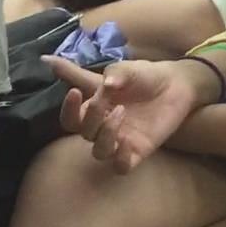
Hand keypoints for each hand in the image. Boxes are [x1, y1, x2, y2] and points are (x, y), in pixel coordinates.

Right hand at [47, 56, 209, 171]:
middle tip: (105, 101)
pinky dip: (119, 158)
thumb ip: (88, 70)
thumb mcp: (118, 68)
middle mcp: (103, 127)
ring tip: (120, 113)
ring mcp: (120, 140)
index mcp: (94, 109)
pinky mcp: (138, 151)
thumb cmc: (144, 76)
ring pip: (99, 152)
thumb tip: (48, 61)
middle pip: (83, 133)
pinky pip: (121, 166)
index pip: (70, 119)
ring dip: (104, 135)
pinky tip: (126, 143)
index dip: (68, 110)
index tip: (75, 94)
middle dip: (90, 118)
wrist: (177, 84)